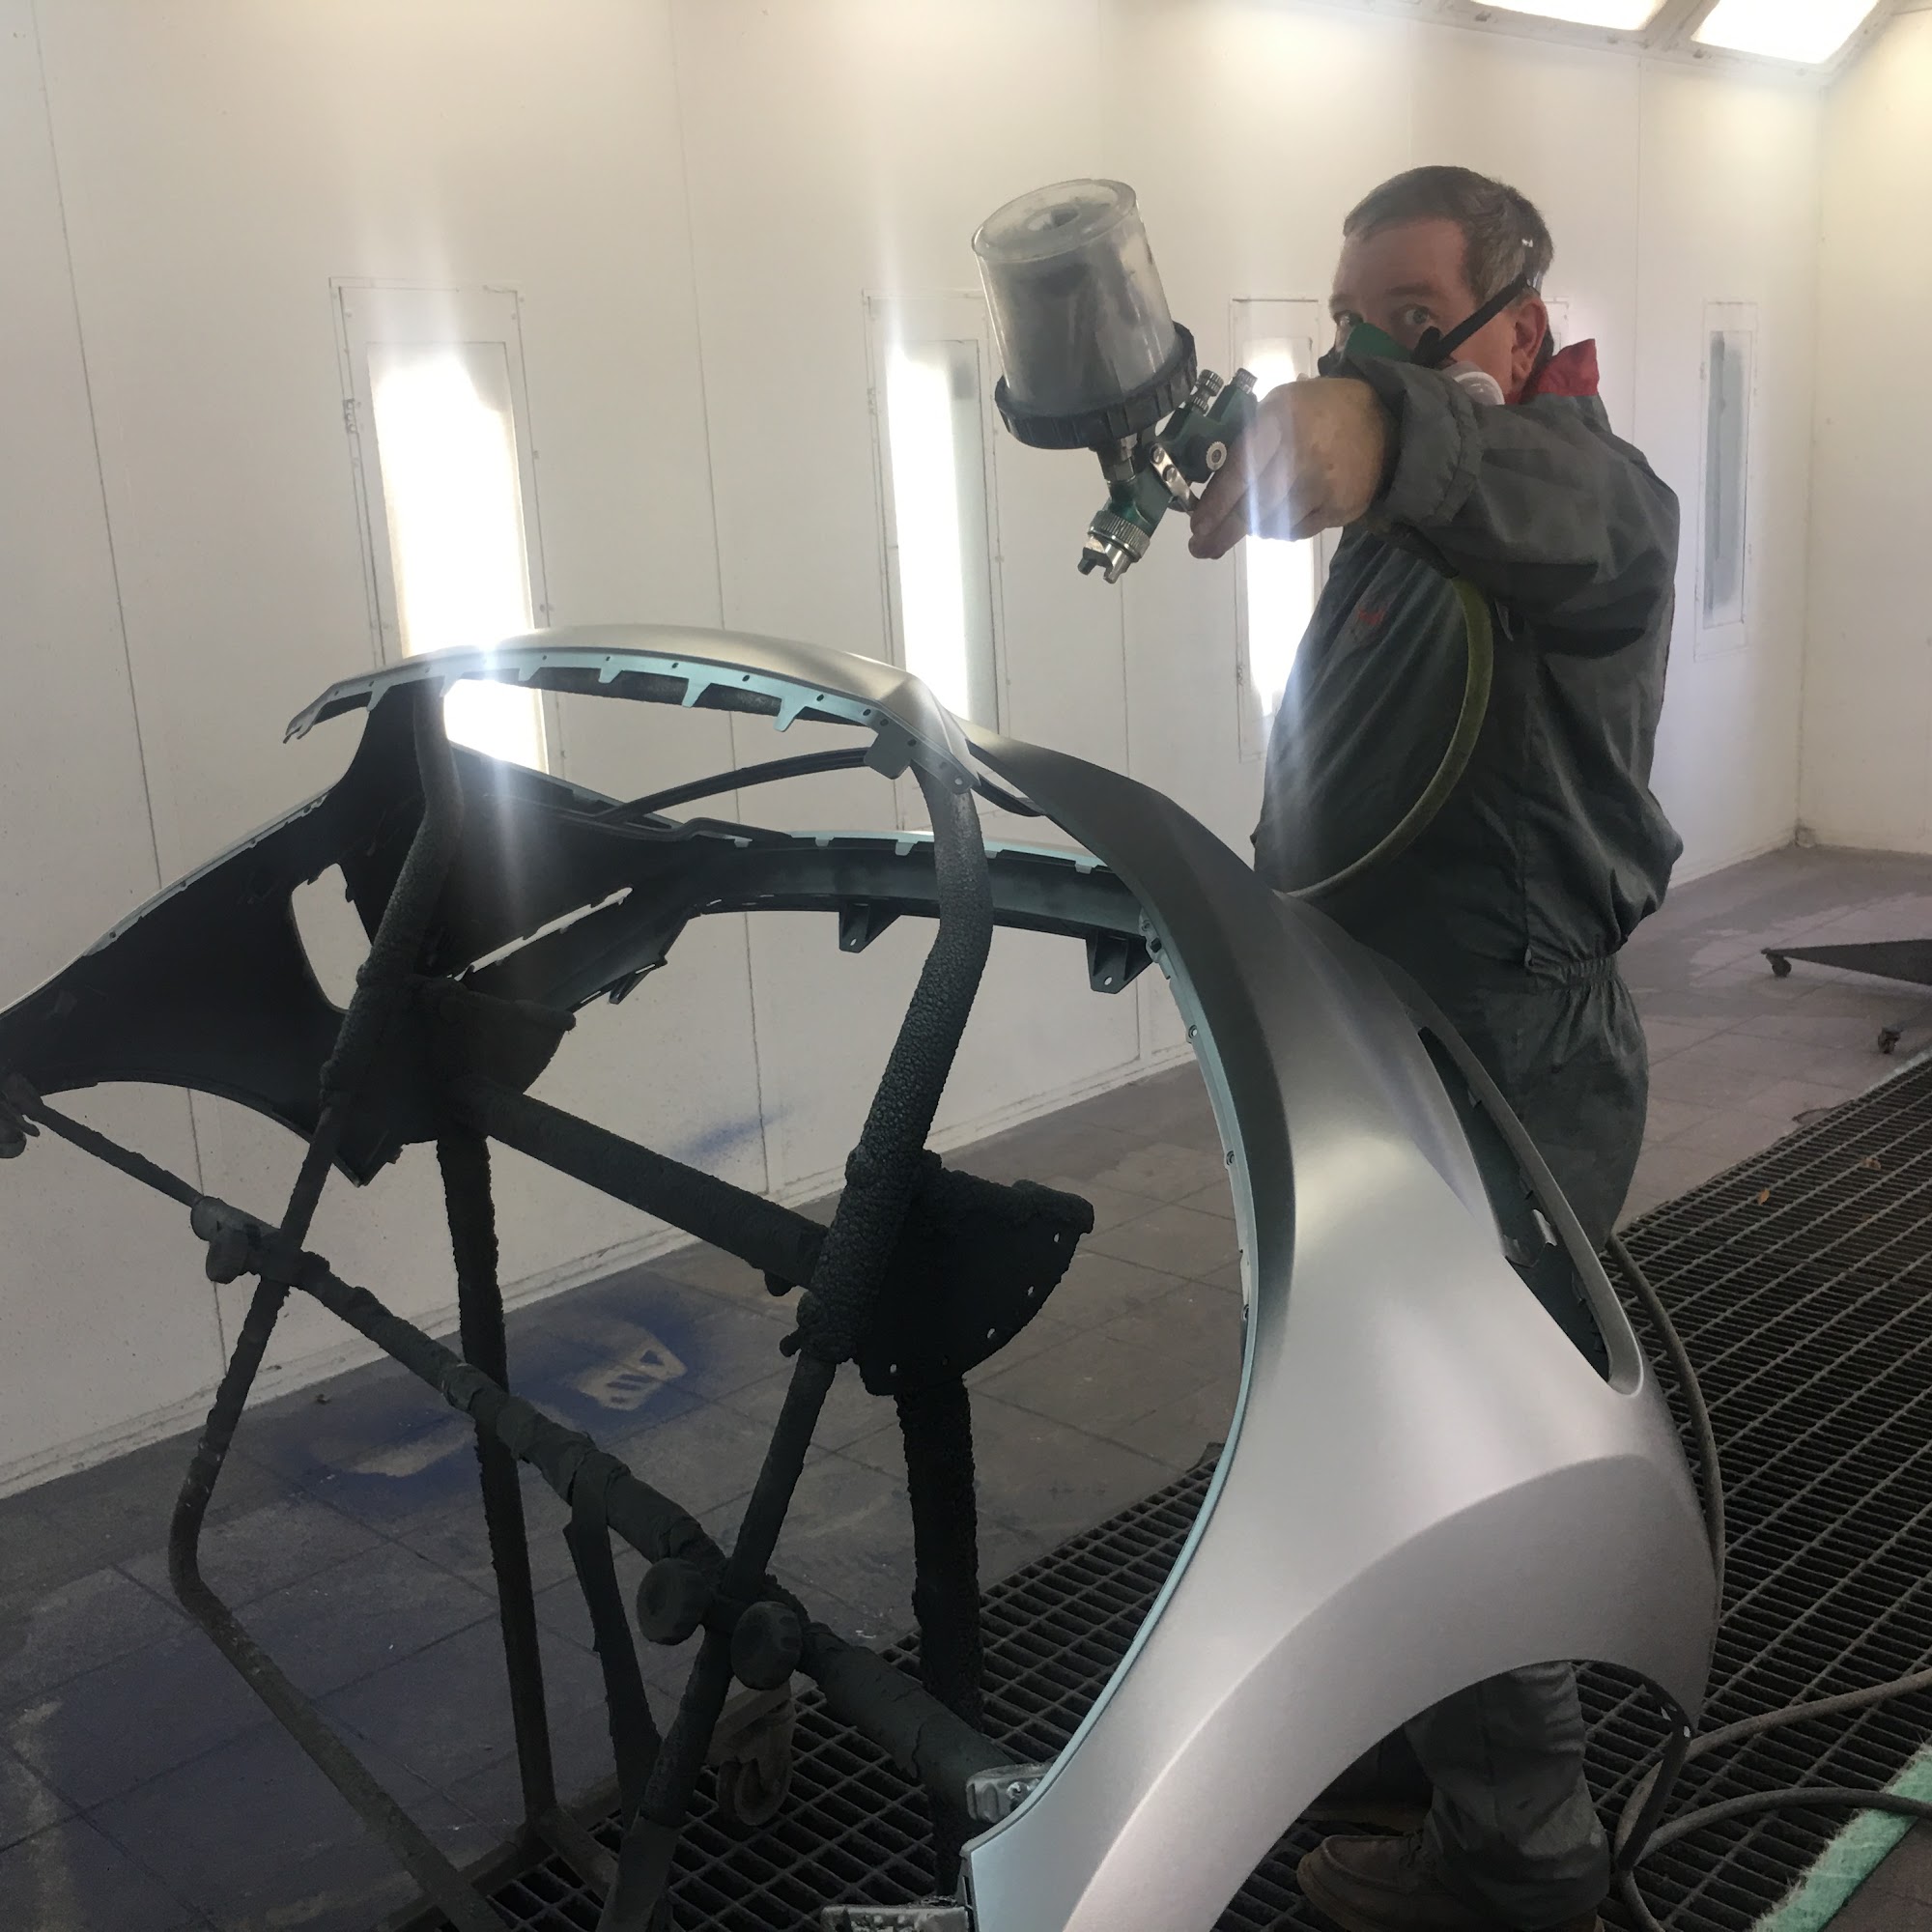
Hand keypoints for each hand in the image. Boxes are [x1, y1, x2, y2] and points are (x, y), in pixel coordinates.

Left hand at [1188, 377, 1389, 557]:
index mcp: (1281, 421)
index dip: (1216, 504)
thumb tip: (1212, 484)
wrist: (1383, 425)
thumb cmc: (1318, 413)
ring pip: (1272, 524)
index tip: (1197, 525)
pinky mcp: (1340, 509)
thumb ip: (1247, 438)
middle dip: (1222, 533)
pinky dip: (1279, 529)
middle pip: (1253, 507)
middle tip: (1202, 547)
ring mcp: (1324, 485)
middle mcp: (1303, 454)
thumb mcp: (1279, 405)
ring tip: (1237, 529)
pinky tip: (1275, 520)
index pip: (1240, 471)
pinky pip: (1296, 531)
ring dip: (1250, 530)